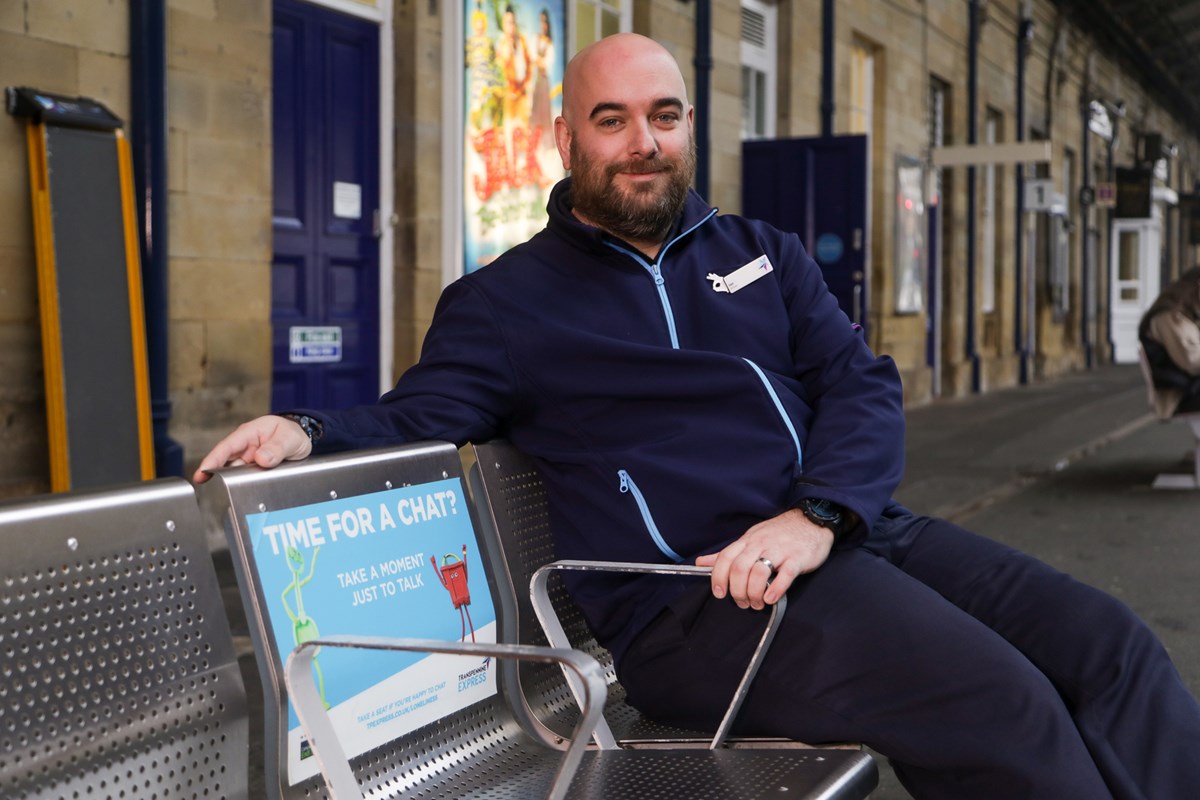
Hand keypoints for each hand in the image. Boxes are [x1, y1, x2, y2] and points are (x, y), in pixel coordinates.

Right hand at [192, 415, 312, 483]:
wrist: (302, 440)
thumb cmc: (292, 434)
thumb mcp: (290, 438)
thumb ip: (278, 447)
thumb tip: (262, 458)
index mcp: (249, 433)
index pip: (226, 447)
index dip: (212, 460)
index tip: (201, 473)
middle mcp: (245, 447)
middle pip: (226, 464)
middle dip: (221, 477)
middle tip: (221, 491)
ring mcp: (248, 459)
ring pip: (235, 474)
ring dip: (236, 484)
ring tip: (241, 494)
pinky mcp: (253, 470)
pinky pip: (245, 479)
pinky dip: (245, 486)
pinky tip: (248, 495)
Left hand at [694, 509, 833, 609]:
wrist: (812, 520)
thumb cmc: (780, 534)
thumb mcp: (751, 539)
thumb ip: (728, 553)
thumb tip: (702, 563)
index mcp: (748, 541)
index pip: (726, 558)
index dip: (718, 577)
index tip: (719, 592)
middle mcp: (761, 544)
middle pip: (740, 568)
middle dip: (737, 590)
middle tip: (742, 603)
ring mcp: (780, 550)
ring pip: (759, 572)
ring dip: (754, 593)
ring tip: (757, 603)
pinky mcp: (798, 558)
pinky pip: (785, 574)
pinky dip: (776, 589)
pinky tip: (771, 599)